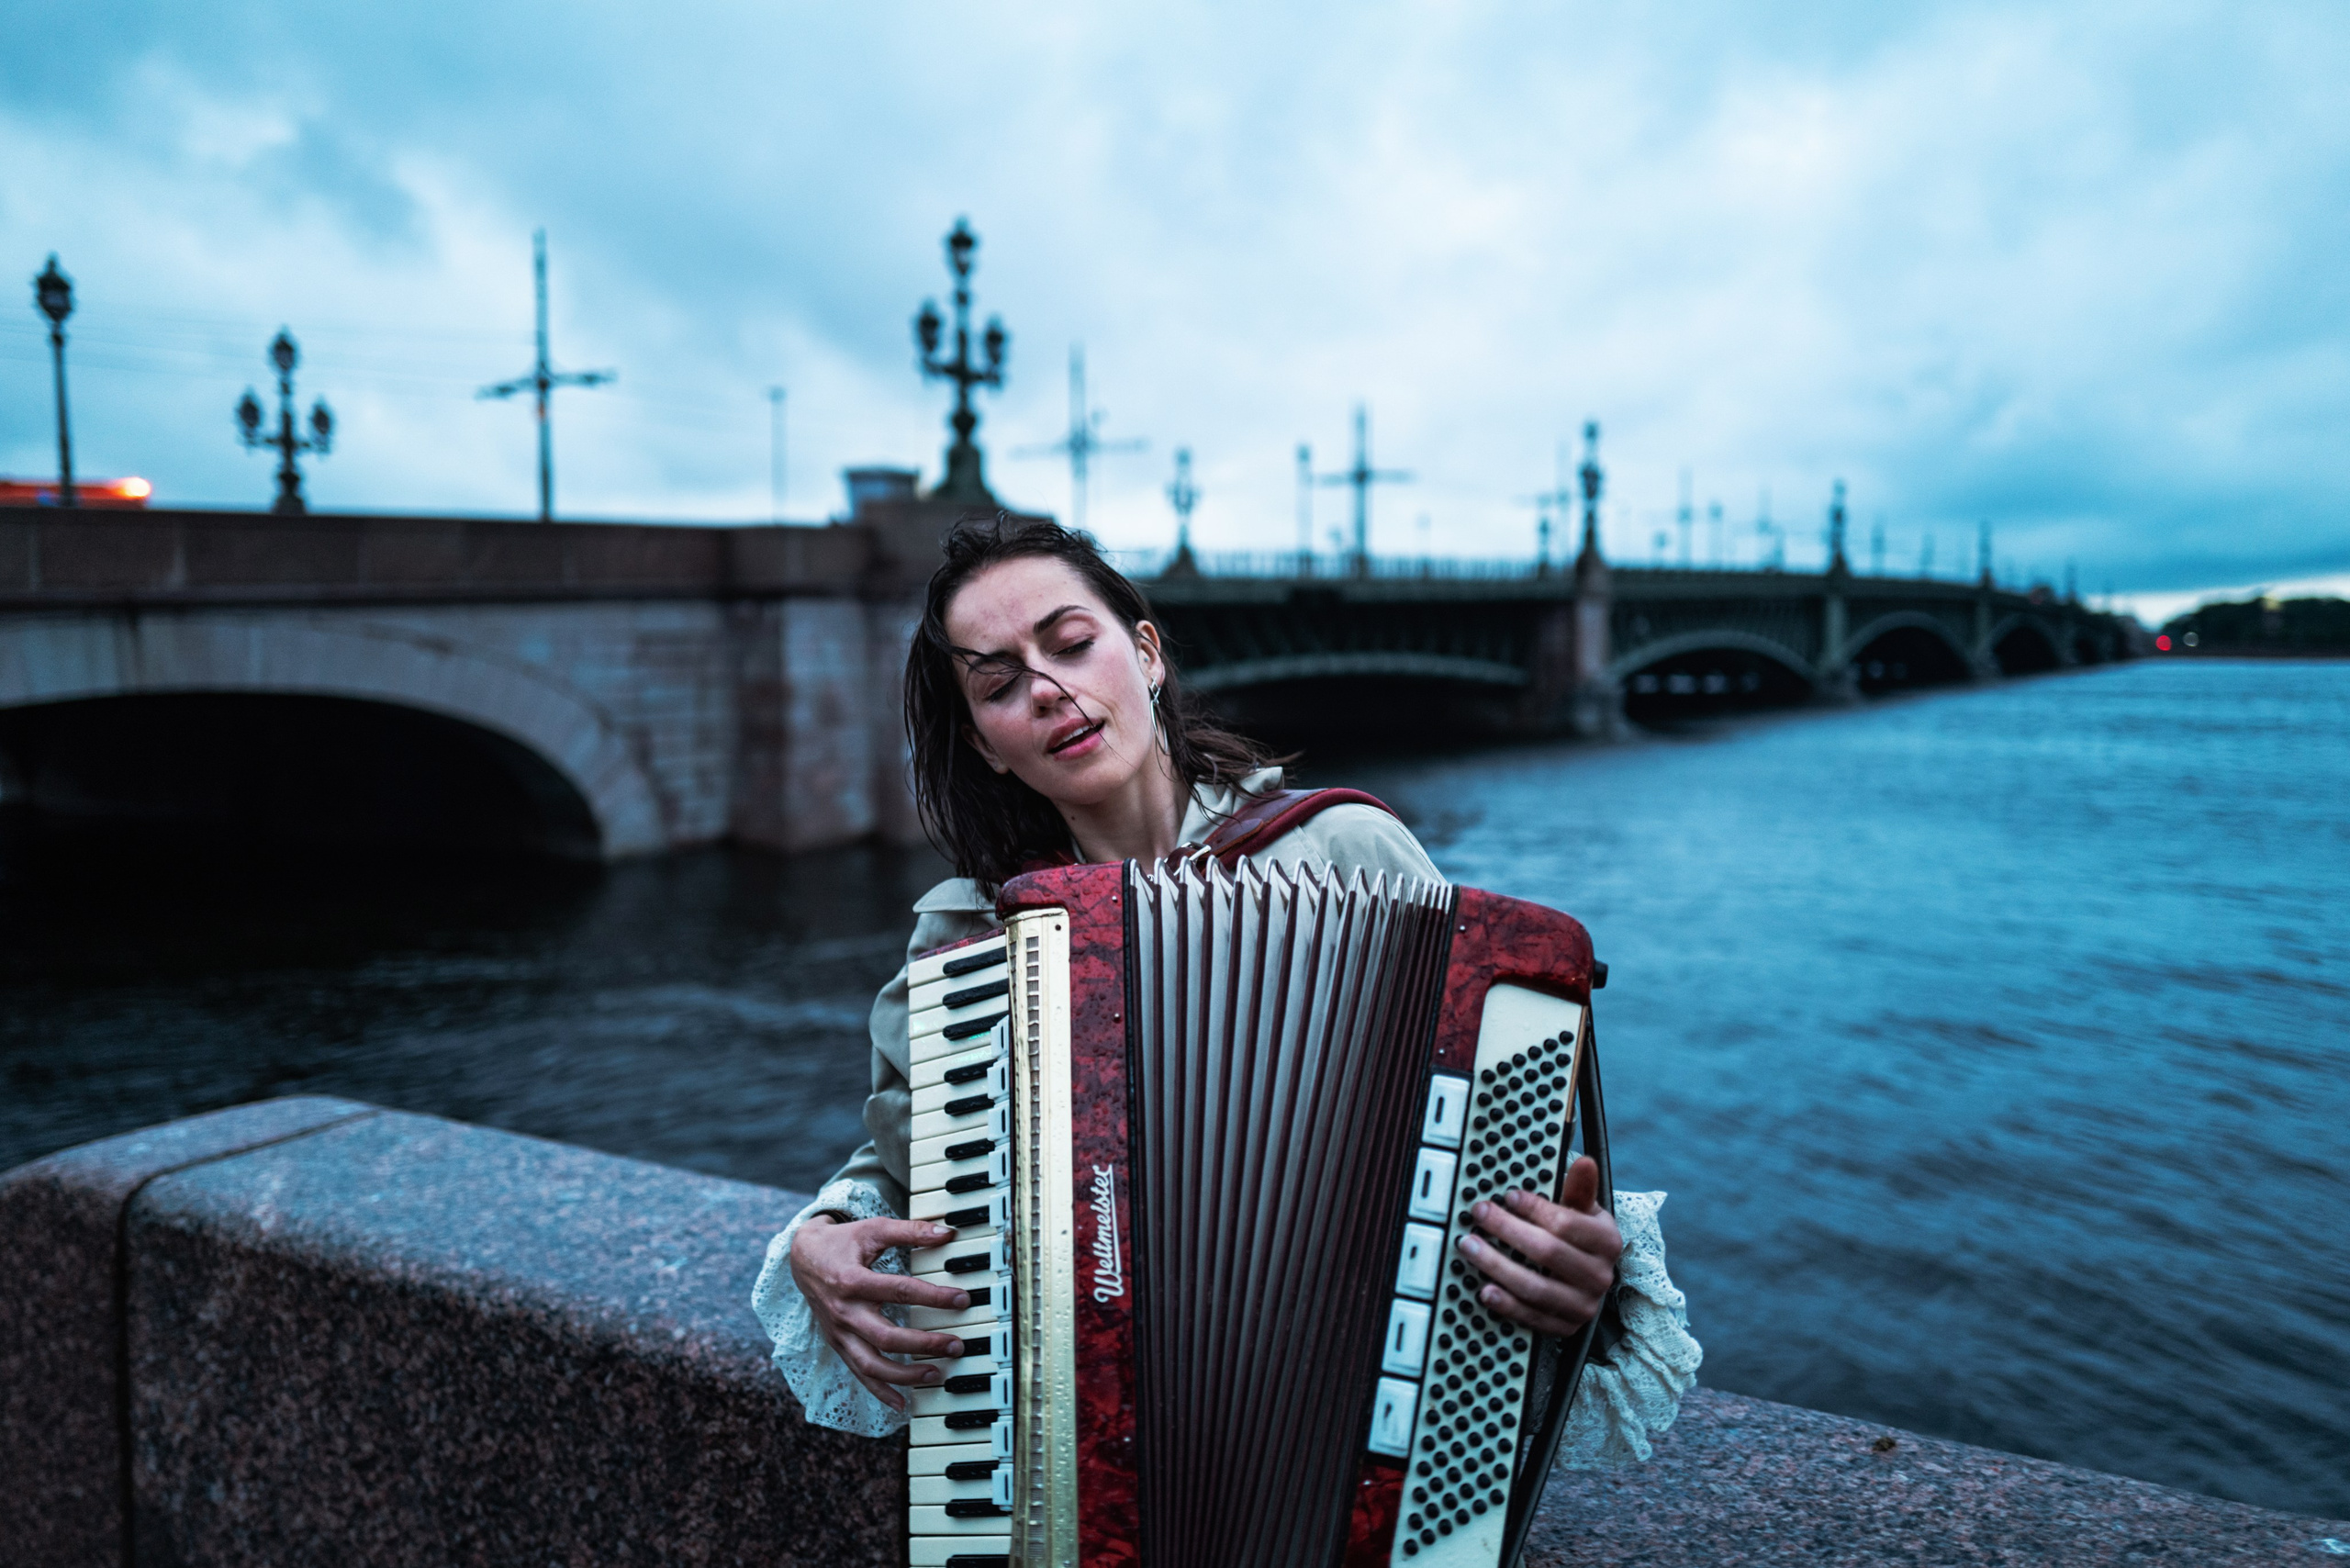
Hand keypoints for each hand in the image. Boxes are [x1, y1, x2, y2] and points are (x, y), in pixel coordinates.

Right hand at [788, 1215, 972, 1408]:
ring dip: (905, 1375)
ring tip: (936, 1374)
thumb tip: (946, 1233)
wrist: (801, 1258)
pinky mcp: (838, 1345)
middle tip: (956, 1345)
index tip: (962, 1300)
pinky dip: (879, 1392)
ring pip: (871, 1364)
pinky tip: (901, 1404)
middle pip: (886, 1337)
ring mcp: (840, 1333)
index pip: (900, 1291)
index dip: (933, 1297)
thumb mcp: (873, 1230)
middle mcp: (844, 1312)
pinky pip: (859, 1374)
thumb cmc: (841, 1243)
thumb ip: (910, 1231)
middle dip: (924, 1345)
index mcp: (853, 1281)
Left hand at [1455, 1156, 1621, 1336]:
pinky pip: (1532, 1318)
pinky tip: (1485, 1290)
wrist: (1589, 1279)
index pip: (1567, 1223)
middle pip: (1548, 1253)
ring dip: (1497, 1266)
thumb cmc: (1580, 1238)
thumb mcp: (1584, 1212)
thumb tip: (1584, 1163)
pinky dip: (1507, 1305)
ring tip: (1470, 1247)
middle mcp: (1600, 1276)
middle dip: (1508, 1231)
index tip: (1508, 1197)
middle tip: (1480, 1214)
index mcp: (1607, 1242)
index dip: (1535, 1209)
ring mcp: (1583, 1306)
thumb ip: (1579, 1189)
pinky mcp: (1565, 1328)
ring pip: (1536, 1288)